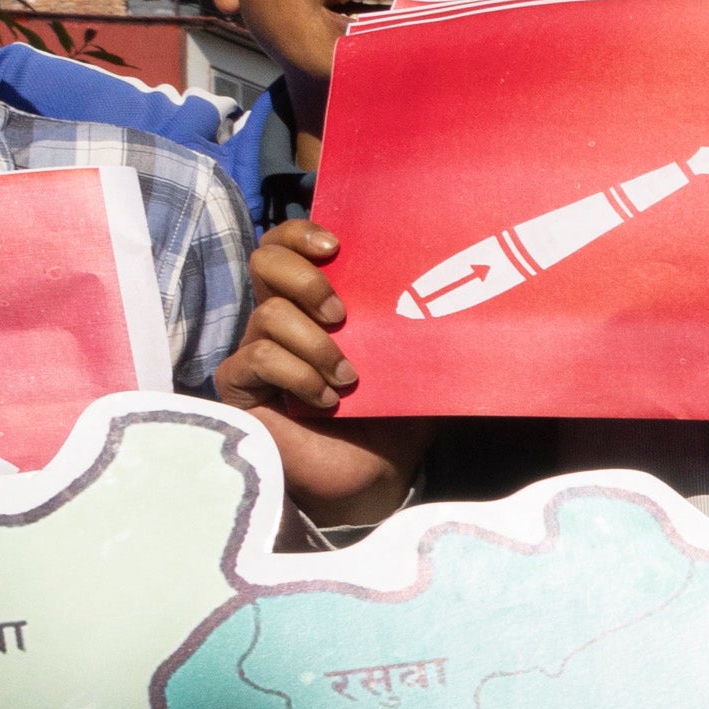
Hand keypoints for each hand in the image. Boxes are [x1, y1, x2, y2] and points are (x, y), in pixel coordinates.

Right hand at [210, 218, 429, 524]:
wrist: (376, 474)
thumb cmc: (392, 415)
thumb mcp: (413, 360)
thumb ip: (418, 323)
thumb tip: (468, 286)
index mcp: (313, 303)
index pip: (285, 245)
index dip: (300, 234)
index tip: (336, 246)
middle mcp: (278, 319)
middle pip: (265, 261)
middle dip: (307, 280)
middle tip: (343, 314)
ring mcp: (254, 351)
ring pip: (270, 316)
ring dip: (317, 345)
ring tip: (347, 379)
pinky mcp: (240, 387)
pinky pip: (260, 359)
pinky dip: (300, 375)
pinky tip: (325, 401)